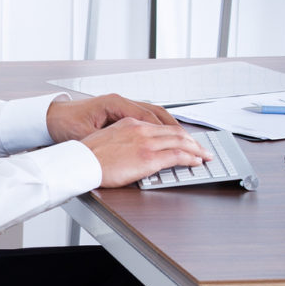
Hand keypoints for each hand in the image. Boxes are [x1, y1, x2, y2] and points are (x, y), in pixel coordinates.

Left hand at [47, 93, 178, 142]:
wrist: (52, 118)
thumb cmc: (65, 126)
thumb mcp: (86, 137)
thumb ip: (109, 143)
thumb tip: (132, 152)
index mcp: (115, 104)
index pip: (151, 119)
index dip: (170, 134)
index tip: (185, 146)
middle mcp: (121, 102)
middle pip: (158, 114)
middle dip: (179, 131)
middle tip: (195, 145)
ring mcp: (121, 106)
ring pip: (155, 113)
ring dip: (172, 127)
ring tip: (187, 140)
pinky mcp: (120, 113)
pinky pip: (147, 116)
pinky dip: (160, 125)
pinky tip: (167, 136)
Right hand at [82, 117, 209, 187]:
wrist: (80, 162)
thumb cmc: (88, 155)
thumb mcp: (107, 138)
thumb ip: (123, 140)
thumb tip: (131, 149)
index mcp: (130, 123)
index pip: (160, 125)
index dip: (176, 132)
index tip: (184, 139)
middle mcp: (141, 129)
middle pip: (174, 131)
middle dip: (192, 140)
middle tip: (201, 147)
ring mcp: (146, 143)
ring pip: (180, 141)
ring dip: (196, 148)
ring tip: (204, 155)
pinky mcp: (148, 158)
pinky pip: (176, 155)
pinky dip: (190, 157)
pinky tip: (196, 161)